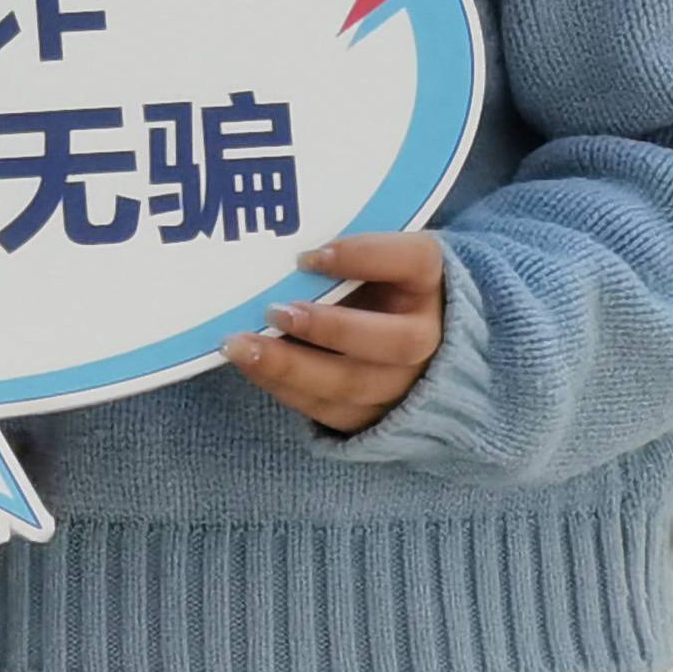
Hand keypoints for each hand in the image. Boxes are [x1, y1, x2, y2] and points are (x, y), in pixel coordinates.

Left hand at [227, 231, 444, 433]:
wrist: (405, 339)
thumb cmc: (375, 283)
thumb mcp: (371, 259)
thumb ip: (341, 255)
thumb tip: (279, 255)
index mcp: (431, 281)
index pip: (414, 261)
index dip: (364, 256)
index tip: (307, 256)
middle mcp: (430, 336)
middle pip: (396, 341)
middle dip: (330, 328)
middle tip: (275, 311)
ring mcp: (407, 384)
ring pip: (355, 385)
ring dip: (292, 367)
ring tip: (241, 346)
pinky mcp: (375, 416)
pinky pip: (330, 411)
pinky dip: (285, 388)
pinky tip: (252, 367)